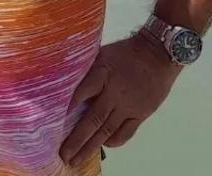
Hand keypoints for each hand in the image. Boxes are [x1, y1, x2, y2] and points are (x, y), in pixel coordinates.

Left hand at [60, 32, 180, 166]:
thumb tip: (67, 83)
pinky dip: (113, 141)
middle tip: (64, 155)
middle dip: (76, 139)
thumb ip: (88, 71)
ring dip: (91, 146)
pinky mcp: (141, 113)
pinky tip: (103, 145)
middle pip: (93, 119)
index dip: (69, 106)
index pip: (83, 91)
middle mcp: (115, 92)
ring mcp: (128, 106)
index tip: (54, 121)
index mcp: (103, 72)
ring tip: (77, 159)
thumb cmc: (126, 52)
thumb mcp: (103, 54)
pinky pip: (125, 132)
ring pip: (107, 130)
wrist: (158, 54)